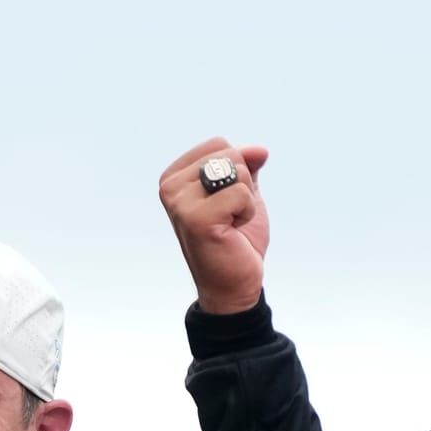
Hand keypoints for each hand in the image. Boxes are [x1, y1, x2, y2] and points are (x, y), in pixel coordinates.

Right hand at [159, 138, 270, 315]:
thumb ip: (246, 166)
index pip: (220, 145)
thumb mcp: (243, 194)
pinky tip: (232, 232)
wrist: (235, 284)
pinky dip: (247, 212)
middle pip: (229, 154)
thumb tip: (260, 150)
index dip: (238, 171)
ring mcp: (179, 202)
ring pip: (236, 171)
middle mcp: (170, 187)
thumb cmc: (236, 240)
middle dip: (243, 185)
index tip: (226, 203)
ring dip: (246, 200)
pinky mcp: (196, 218)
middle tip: (231, 217)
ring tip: (230, 224)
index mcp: (175, 177)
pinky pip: (241, 193)